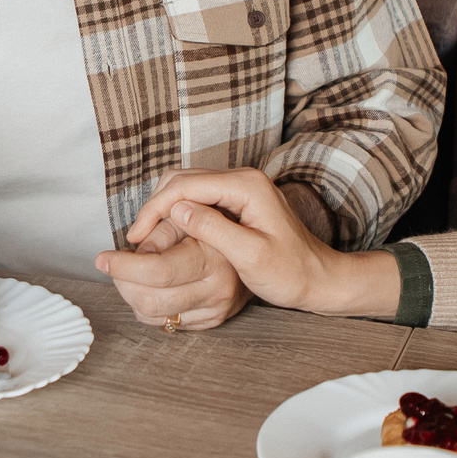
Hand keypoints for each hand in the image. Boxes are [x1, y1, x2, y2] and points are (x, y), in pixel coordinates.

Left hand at [95, 219, 249, 331]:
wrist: (251, 250)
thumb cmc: (214, 226)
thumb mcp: (189, 218)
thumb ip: (159, 232)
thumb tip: (133, 251)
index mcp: (214, 258)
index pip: (159, 271)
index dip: (123, 266)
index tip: (102, 258)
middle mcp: (217, 290)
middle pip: (150, 300)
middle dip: (123, 283)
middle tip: (115, 265)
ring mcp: (214, 311)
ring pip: (152, 316)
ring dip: (131, 294)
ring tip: (132, 274)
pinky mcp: (209, 323)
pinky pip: (163, 323)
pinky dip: (146, 306)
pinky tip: (150, 287)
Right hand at [121, 170, 398, 318]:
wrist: (319, 279)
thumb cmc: (291, 273)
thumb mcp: (251, 256)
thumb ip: (214, 230)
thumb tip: (176, 211)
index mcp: (247, 186)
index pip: (185, 185)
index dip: (155, 209)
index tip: (136, 238)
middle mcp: (243, 178)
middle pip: (182, 179)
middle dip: (154, 206)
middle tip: (137, 240)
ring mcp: (240, 187)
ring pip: (186, 186)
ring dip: (163, 209)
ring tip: (147, 239)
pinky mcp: (237, 200)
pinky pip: (198, 197)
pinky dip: (177, 213)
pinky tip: (167, 235)